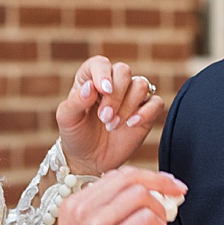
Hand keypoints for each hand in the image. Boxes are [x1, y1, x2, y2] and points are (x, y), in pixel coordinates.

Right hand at [42, 168, 185, 224]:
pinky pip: (146, 220)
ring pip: (141, 195)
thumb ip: (105, 216)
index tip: (168, 185)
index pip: (117, 175)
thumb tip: (144, 199)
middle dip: (162, 183)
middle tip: (178, 194)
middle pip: (131, 178)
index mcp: (74, 204)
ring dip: (159, 212)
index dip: (148, 176)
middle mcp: (82, 209)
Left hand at [56, 57, 164, 176]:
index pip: (101, 63)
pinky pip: (156, 102)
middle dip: (115, 96)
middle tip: (104, 118)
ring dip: (128, 106)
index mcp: (91, 78)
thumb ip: (76, 101)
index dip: (103, 73)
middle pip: (124, 71)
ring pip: (141, 84)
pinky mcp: (146, 112)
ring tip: (113, 125)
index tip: (103, 91)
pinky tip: (131, 124)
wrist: (90, 160)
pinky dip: (146, 112)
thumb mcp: (67, 119)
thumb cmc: (76, 135)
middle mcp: (113, 83)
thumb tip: (91, 87)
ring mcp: (131, 97)